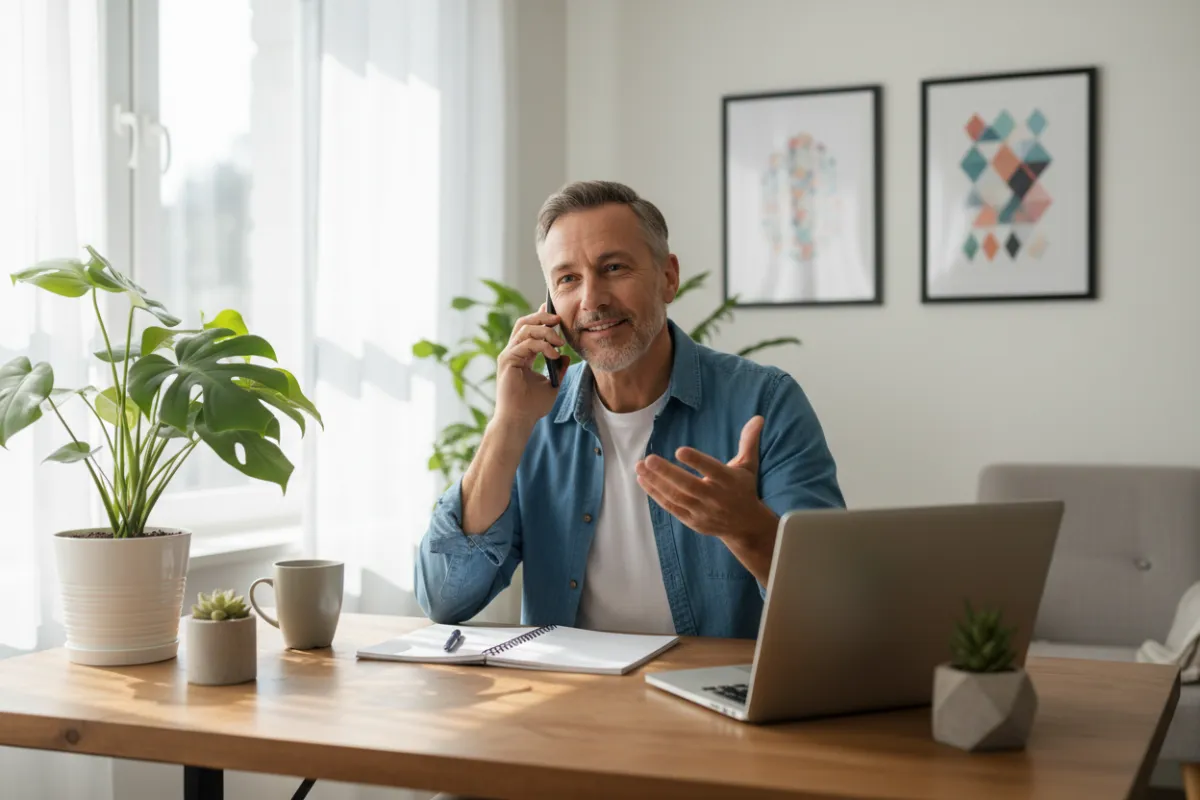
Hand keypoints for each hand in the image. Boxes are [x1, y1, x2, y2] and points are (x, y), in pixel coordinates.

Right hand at [492, 303, 570, 427]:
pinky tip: (554, 354)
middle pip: (524, 323)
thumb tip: (566, 357)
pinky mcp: (507, 360)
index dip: (541, 318)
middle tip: (559, 319)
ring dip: (546, 332)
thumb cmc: (533, 406)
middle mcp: (513, 352)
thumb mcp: (552, 384)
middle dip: (542, 318)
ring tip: (560, 343)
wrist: (520, 420)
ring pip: (525, 329)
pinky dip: (542, 346)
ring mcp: (508, 355)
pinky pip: (526, 344)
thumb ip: (558, 369)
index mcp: (521, 356)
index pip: (529, 330)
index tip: (556, 314)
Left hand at [635, 415, 778, 582]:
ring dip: (655, 482)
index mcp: (728, 481)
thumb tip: (758, 417)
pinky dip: (656, 494)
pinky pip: (671, 507)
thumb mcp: (748, 466)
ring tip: (640, 467)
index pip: (712, 470)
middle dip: (667, 473)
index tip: (680, 450)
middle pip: (688, 485)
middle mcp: (714, 497)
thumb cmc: (743, 489)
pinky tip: (643, 481)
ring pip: (676, 496)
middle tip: (648, 459)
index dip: (696, 461)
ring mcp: (702, 511)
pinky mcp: (692, 521)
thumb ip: (749, 441)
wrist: (745, 526)